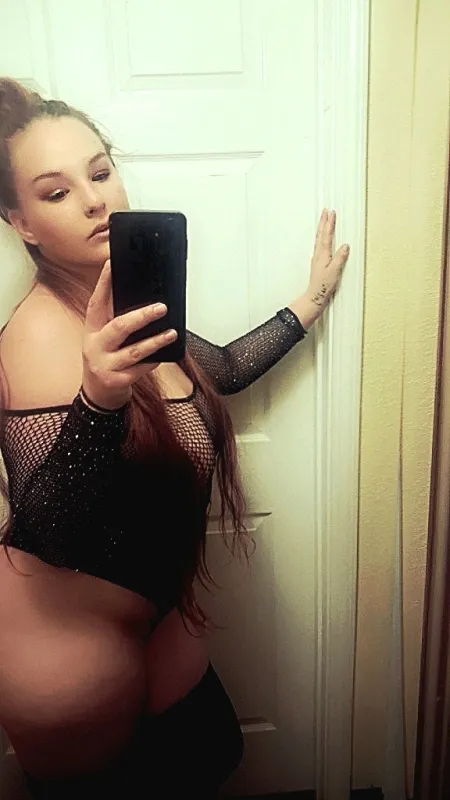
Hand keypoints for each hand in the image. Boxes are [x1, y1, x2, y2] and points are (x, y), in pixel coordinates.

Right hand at [82, 260, 176, 409]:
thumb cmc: (106, 359)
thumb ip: (117, 320)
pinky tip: (164, 354)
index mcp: (92, 330)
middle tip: (161, 308)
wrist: (98, 394)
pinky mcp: (116, 381)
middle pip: (119, 327)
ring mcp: (105, 365)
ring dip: (155, 341)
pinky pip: (140, 369)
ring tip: (171, 333)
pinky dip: (153, 361)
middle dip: (142, 316)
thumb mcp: (105, 338)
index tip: (112, 264)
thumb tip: (146, 300)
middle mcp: (95, 346)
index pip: (96, 302)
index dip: (103, 283)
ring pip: (134, 351)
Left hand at [290, 209, 349, 328]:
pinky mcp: (318, 262)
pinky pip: (319, 245)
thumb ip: (340, 258)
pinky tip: (322, 238)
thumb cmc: (324, 286)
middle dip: (324, 222)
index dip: (329, 224)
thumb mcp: (334, 271)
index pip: (326, 235)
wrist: (315, 296)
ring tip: (324, 220)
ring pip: (319, 238)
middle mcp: (318, 254)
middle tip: (326, 211)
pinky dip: (321, 237)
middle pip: (321, 234)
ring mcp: (317, 258)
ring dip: (322, 228)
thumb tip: (345, 246)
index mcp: (323, 254)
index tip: (331, 213)